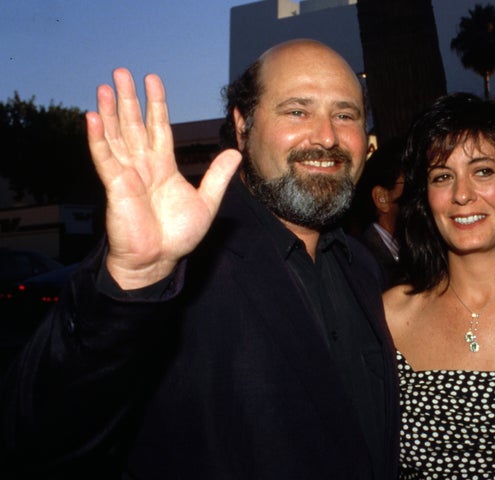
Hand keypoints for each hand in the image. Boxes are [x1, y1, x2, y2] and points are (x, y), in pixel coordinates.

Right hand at [87, 68, 240, 288]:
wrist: (159, 260)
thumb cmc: (178, 235)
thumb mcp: (206, 201)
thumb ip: (217, 175)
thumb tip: (235, 153)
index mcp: (164, 167)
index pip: (159, 127)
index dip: (156, 104)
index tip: (152, 80)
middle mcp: (143, 166)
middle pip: (134, 125)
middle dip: (128, 98)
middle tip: (121, 71)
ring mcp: (127, 174)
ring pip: (116, 136)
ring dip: (109, 111)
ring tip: (104, 86)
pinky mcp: (115, 186)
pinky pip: (104, 158)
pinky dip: (98, 138)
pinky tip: (92, 117)